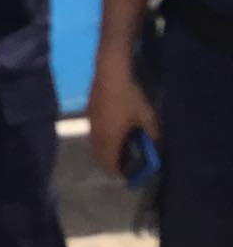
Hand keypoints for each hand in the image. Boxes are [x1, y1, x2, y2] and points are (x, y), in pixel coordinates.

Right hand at [86, 58, 160, 176]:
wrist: (110, 73)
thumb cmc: (129, 97)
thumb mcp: (148, 116)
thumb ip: (153, 135)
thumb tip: (157, 148)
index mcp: (109, 138)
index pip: (108, 163)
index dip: (118, 171)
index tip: (129, 173)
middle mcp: (96, 133)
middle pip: (98, 156)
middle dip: (110, 162)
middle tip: (125, 162)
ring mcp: (90, 122)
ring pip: (94, 144)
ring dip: (105, 150)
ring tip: (120, 146)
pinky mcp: (89, 113)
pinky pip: (94, 133)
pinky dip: (102, 139)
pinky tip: (114, 129)